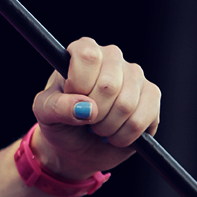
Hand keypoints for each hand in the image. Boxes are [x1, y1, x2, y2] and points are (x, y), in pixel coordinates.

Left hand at [30, 37, 160, 180]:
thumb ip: (56, 107)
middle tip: (86, 120)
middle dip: (93, 113)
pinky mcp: (152, 96)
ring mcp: (135, 74)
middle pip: (108, 85)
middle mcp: (111, 57)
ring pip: (126, 105)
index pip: (87, 56)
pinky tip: (116, 133)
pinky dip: (124, 136)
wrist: (79, 146)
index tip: (73, 99)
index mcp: (83, 51)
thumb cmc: (59, 122)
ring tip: (99, 127)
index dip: (79, 85)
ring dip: (107, 127)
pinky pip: (141, 119)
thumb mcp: (44, 114)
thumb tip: (86, 108)